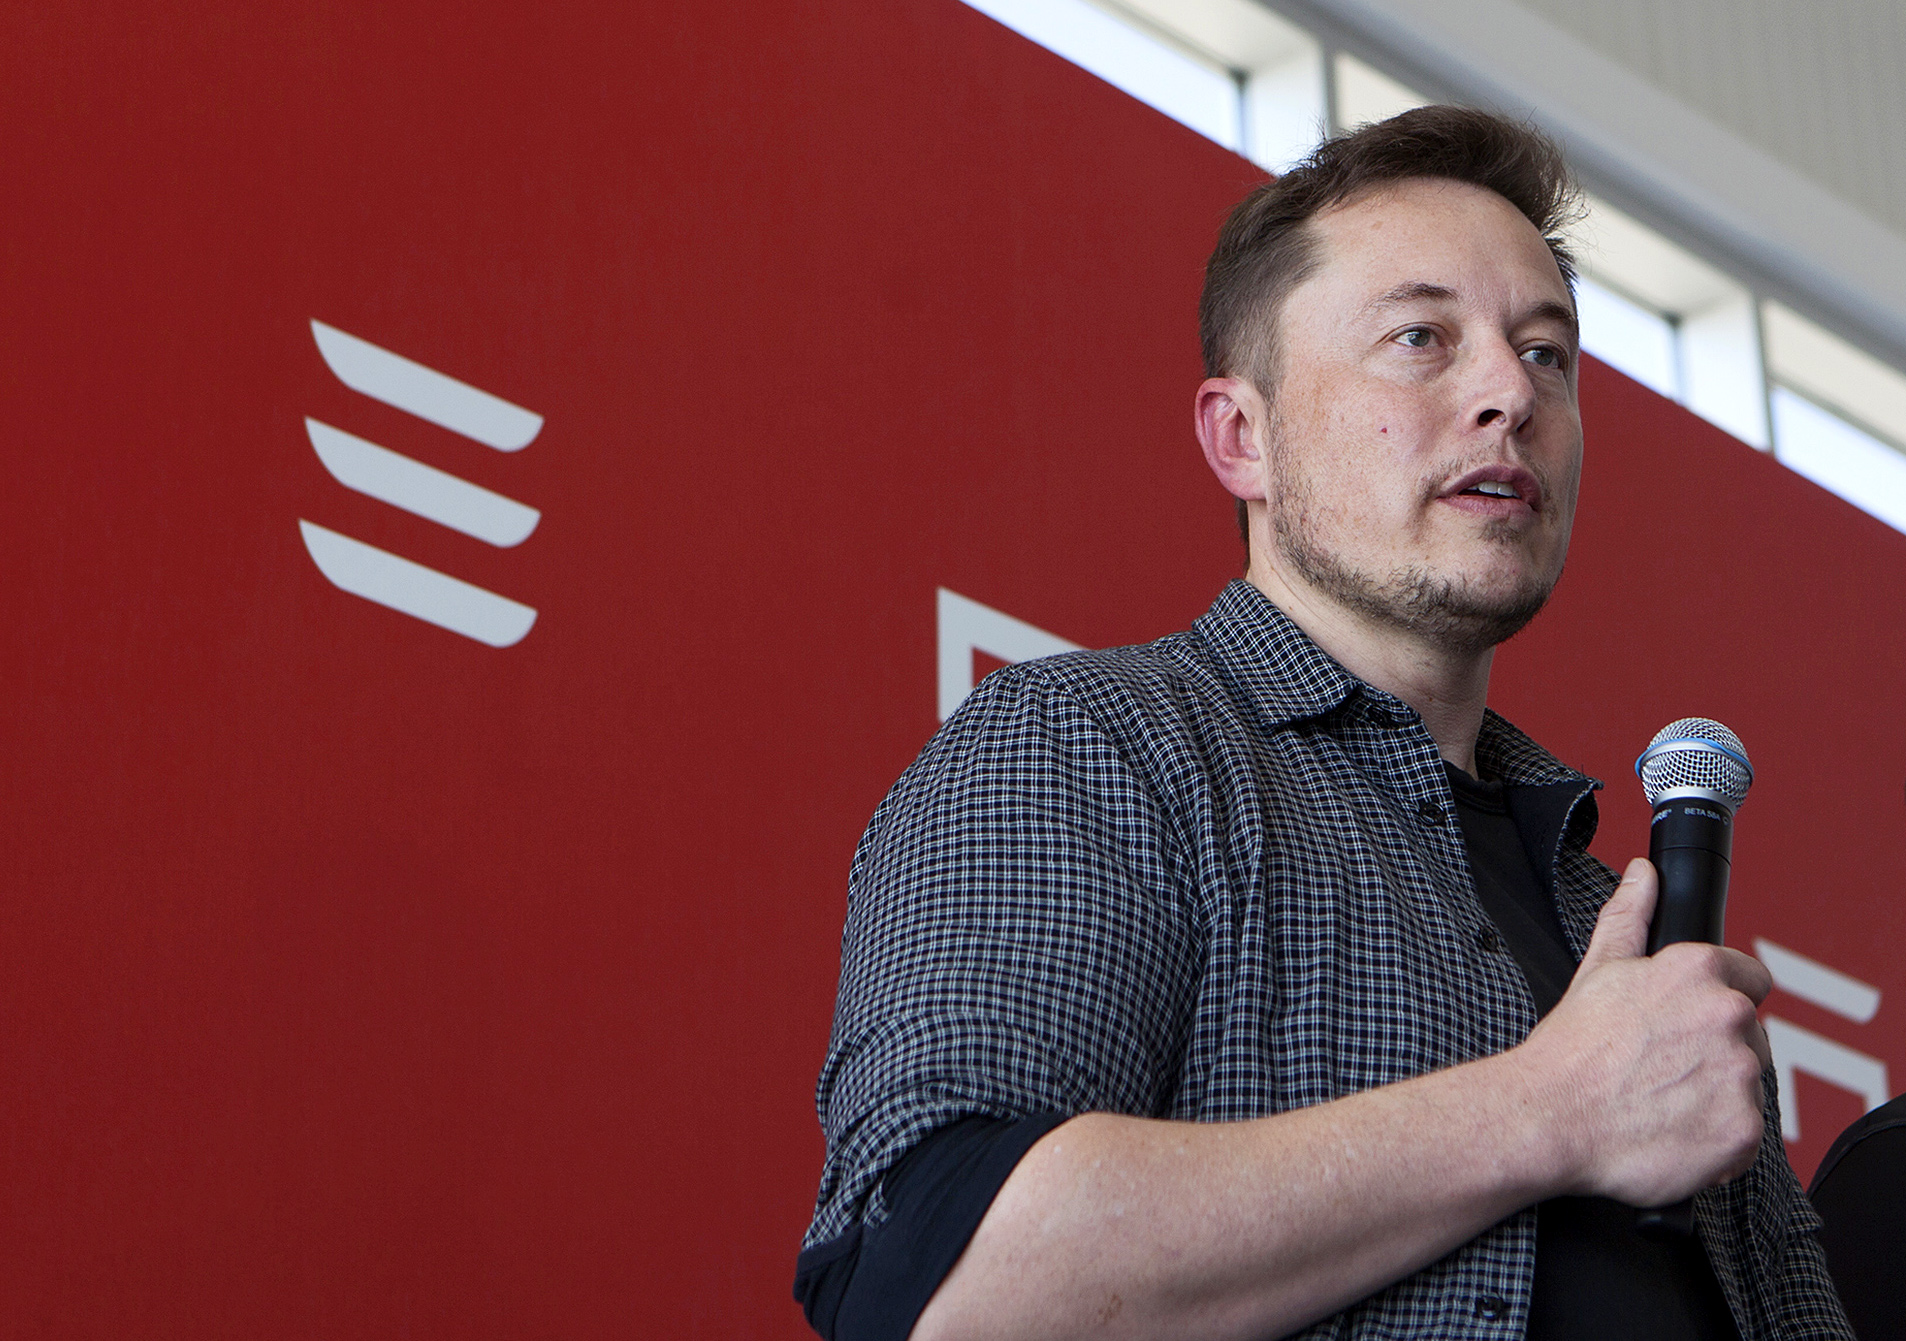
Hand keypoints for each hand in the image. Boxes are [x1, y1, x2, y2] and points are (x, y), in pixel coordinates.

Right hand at [1518, 857, 1771, 1205]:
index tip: (1689, 1025)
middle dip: (1715, 1052)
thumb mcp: (1598, 969)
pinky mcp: (1743, 1128)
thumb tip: (1643, 875)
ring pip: (1746, 1085)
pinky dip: (1716, 1138)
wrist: (1549, 1117)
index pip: (1752, 979)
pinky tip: (1674, 1130)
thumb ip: (1631, 915)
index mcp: (1698, 971)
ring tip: (1662, 1101)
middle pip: (1749, 1037)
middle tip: (1662, 1068)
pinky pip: (1746, 1134)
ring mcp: (1739, 1073)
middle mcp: (1727, 1015)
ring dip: (1716, 1095)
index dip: (1717, 1002)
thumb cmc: (1570, 1050)